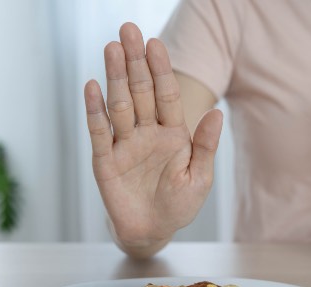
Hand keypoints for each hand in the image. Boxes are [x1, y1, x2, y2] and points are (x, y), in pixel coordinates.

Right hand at [84, 23, 221, 253]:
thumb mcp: (199, 178)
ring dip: (115, 77)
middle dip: (135, 61)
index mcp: (172, 133)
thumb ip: (205, 146)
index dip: (161, 70)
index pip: (166, 95)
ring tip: (111, 48)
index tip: (156, 44)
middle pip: (141, 91)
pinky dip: (95, 110)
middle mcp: (146, 132)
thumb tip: (218, 113)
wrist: (152, 231)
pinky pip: (99, 131)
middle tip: (128, 30)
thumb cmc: (179, 205)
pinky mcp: (105, 160)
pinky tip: (92, 86)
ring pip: (119, 104)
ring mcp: (124, 143)